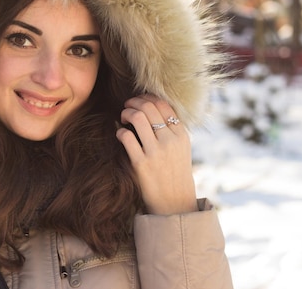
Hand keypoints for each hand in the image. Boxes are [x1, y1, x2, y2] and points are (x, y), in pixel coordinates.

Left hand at [116, 94, 197, 214]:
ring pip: (137, 117)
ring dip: (126, 113)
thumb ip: (171, 129)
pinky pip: (126, 137)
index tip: (139, 101)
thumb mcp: (182, 148)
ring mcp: (155, 152)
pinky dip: (120, 131)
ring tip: (123, 117)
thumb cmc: (175, 173)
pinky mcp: (141, 163)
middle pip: (148, 107)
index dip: (147, 98)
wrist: (174, 203)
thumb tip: (150, 107)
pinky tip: (120, 135)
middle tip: (127, 106)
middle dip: (133, 102)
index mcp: (181, 135)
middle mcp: (170, 141)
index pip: (163, 105)